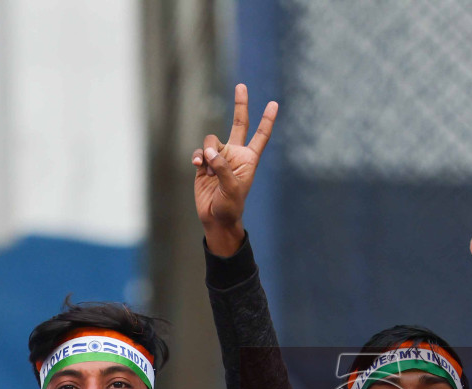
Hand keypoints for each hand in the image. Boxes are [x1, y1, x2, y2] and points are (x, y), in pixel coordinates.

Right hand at [193, 84, 278, 256]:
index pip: (260, 136)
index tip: (274, 104)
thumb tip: (209, 150)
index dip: (267, 120)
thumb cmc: (230, 206)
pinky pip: (199, 152)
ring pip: (211, 140)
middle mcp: (235, 155)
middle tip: (241, 86)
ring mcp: (218, 158)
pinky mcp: (203, 163)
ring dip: (207, 152)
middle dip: (240, 105)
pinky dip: (197, 156)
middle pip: (239, 124)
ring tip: (207, 170)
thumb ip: (222, 167)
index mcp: (248, 160)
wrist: (215, 219)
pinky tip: (198, 166)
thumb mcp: (231, 188)